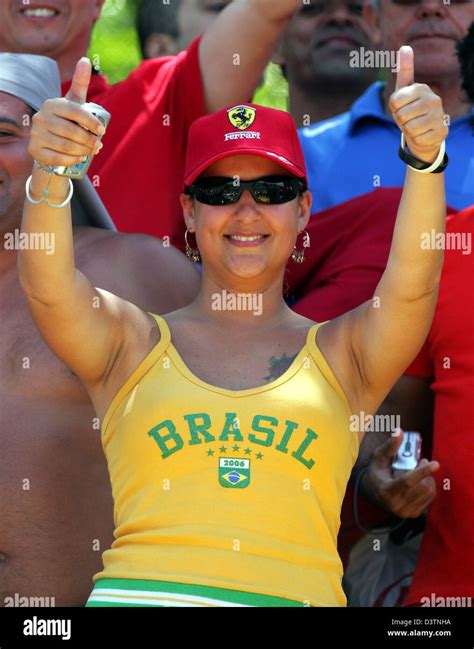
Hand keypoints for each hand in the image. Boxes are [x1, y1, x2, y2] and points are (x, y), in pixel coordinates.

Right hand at [28, 58, 104, 167]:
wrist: (51, 145)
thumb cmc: (68, 121)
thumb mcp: (74, 104)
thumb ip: (80, 84)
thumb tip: (85, 59)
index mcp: (51, 104)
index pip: (74, 111)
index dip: (90, 122)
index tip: (102, 131)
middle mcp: (40, 118)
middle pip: (70, 131)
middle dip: (88, 140)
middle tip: (99, 145)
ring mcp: (36, 135)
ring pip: (65, 145)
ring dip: (83, 150)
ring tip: (92, 151)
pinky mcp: (35, 150)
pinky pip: (57, 158)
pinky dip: (72, 160)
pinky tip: (81, 159)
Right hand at [363, 431, 439, 517]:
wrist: (372, 493)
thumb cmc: (376, 472)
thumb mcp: (379, 458)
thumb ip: (389, 446)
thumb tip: (399, 431)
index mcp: (386, 491)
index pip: (407, 482)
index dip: (422, 472)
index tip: (435, 463)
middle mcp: (395, 505)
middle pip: (421, 487)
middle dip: (426, 472)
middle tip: (423, 460)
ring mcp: (405, 512)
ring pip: (427, 493)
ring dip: (429, 479)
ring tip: (422, 470)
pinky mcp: (413, 515)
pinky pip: (429, 499)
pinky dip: (429, 487)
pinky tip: (422, 481)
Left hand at [389, 46, 448, 163]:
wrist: (424, 134)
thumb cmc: (409, 112)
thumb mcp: (403, 92)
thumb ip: (403, 71)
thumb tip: (405, 47)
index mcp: (421, 88)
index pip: (394, 101)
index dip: (394, 109)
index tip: (401, 108)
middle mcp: (433, 99)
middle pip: (401, 115)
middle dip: (401, 121)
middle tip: (409, 119)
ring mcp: (439, 115)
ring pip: (409, 128)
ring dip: (408, 131)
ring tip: (415, 127)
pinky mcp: (442, 131)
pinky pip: (418, 139)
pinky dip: (416, 140)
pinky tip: (423, 135)